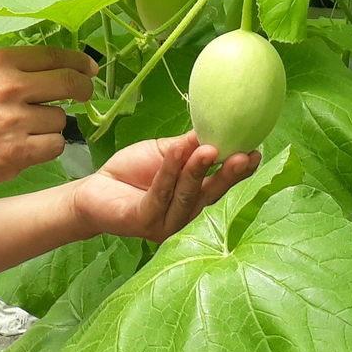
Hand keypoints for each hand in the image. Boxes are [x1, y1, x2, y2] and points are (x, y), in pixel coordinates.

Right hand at [0, 46, 97, 195]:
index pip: (53, 55)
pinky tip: (26, 148)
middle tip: (84, 95)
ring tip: (25, 131)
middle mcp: (8, 86)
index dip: (78, 62)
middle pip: (68, 82)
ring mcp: (14, 120)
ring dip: (51, 126)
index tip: (88, 68)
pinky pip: (54, 145)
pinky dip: (46, 148)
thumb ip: (6, 70)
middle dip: (82, 89)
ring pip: (61, 119)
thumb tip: (47, 70)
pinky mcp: (17, 151)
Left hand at [69, 132, 259, 243]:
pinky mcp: (145, 222)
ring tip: (209, 149)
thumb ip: (187, 146)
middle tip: (244, 156)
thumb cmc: (132, 172)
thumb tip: (214, 128)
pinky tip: (174, 152)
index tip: (256, 151)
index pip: (221, 184)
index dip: (240, 170)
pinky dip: (168, 171)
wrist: (94, 190)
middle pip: (211, 193)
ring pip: (187, 195)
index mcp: (195, 196)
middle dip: (229, 174)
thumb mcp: (165, 152)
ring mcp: (166, 222)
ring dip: (198, 170)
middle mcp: (185, 214)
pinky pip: (160, 195)